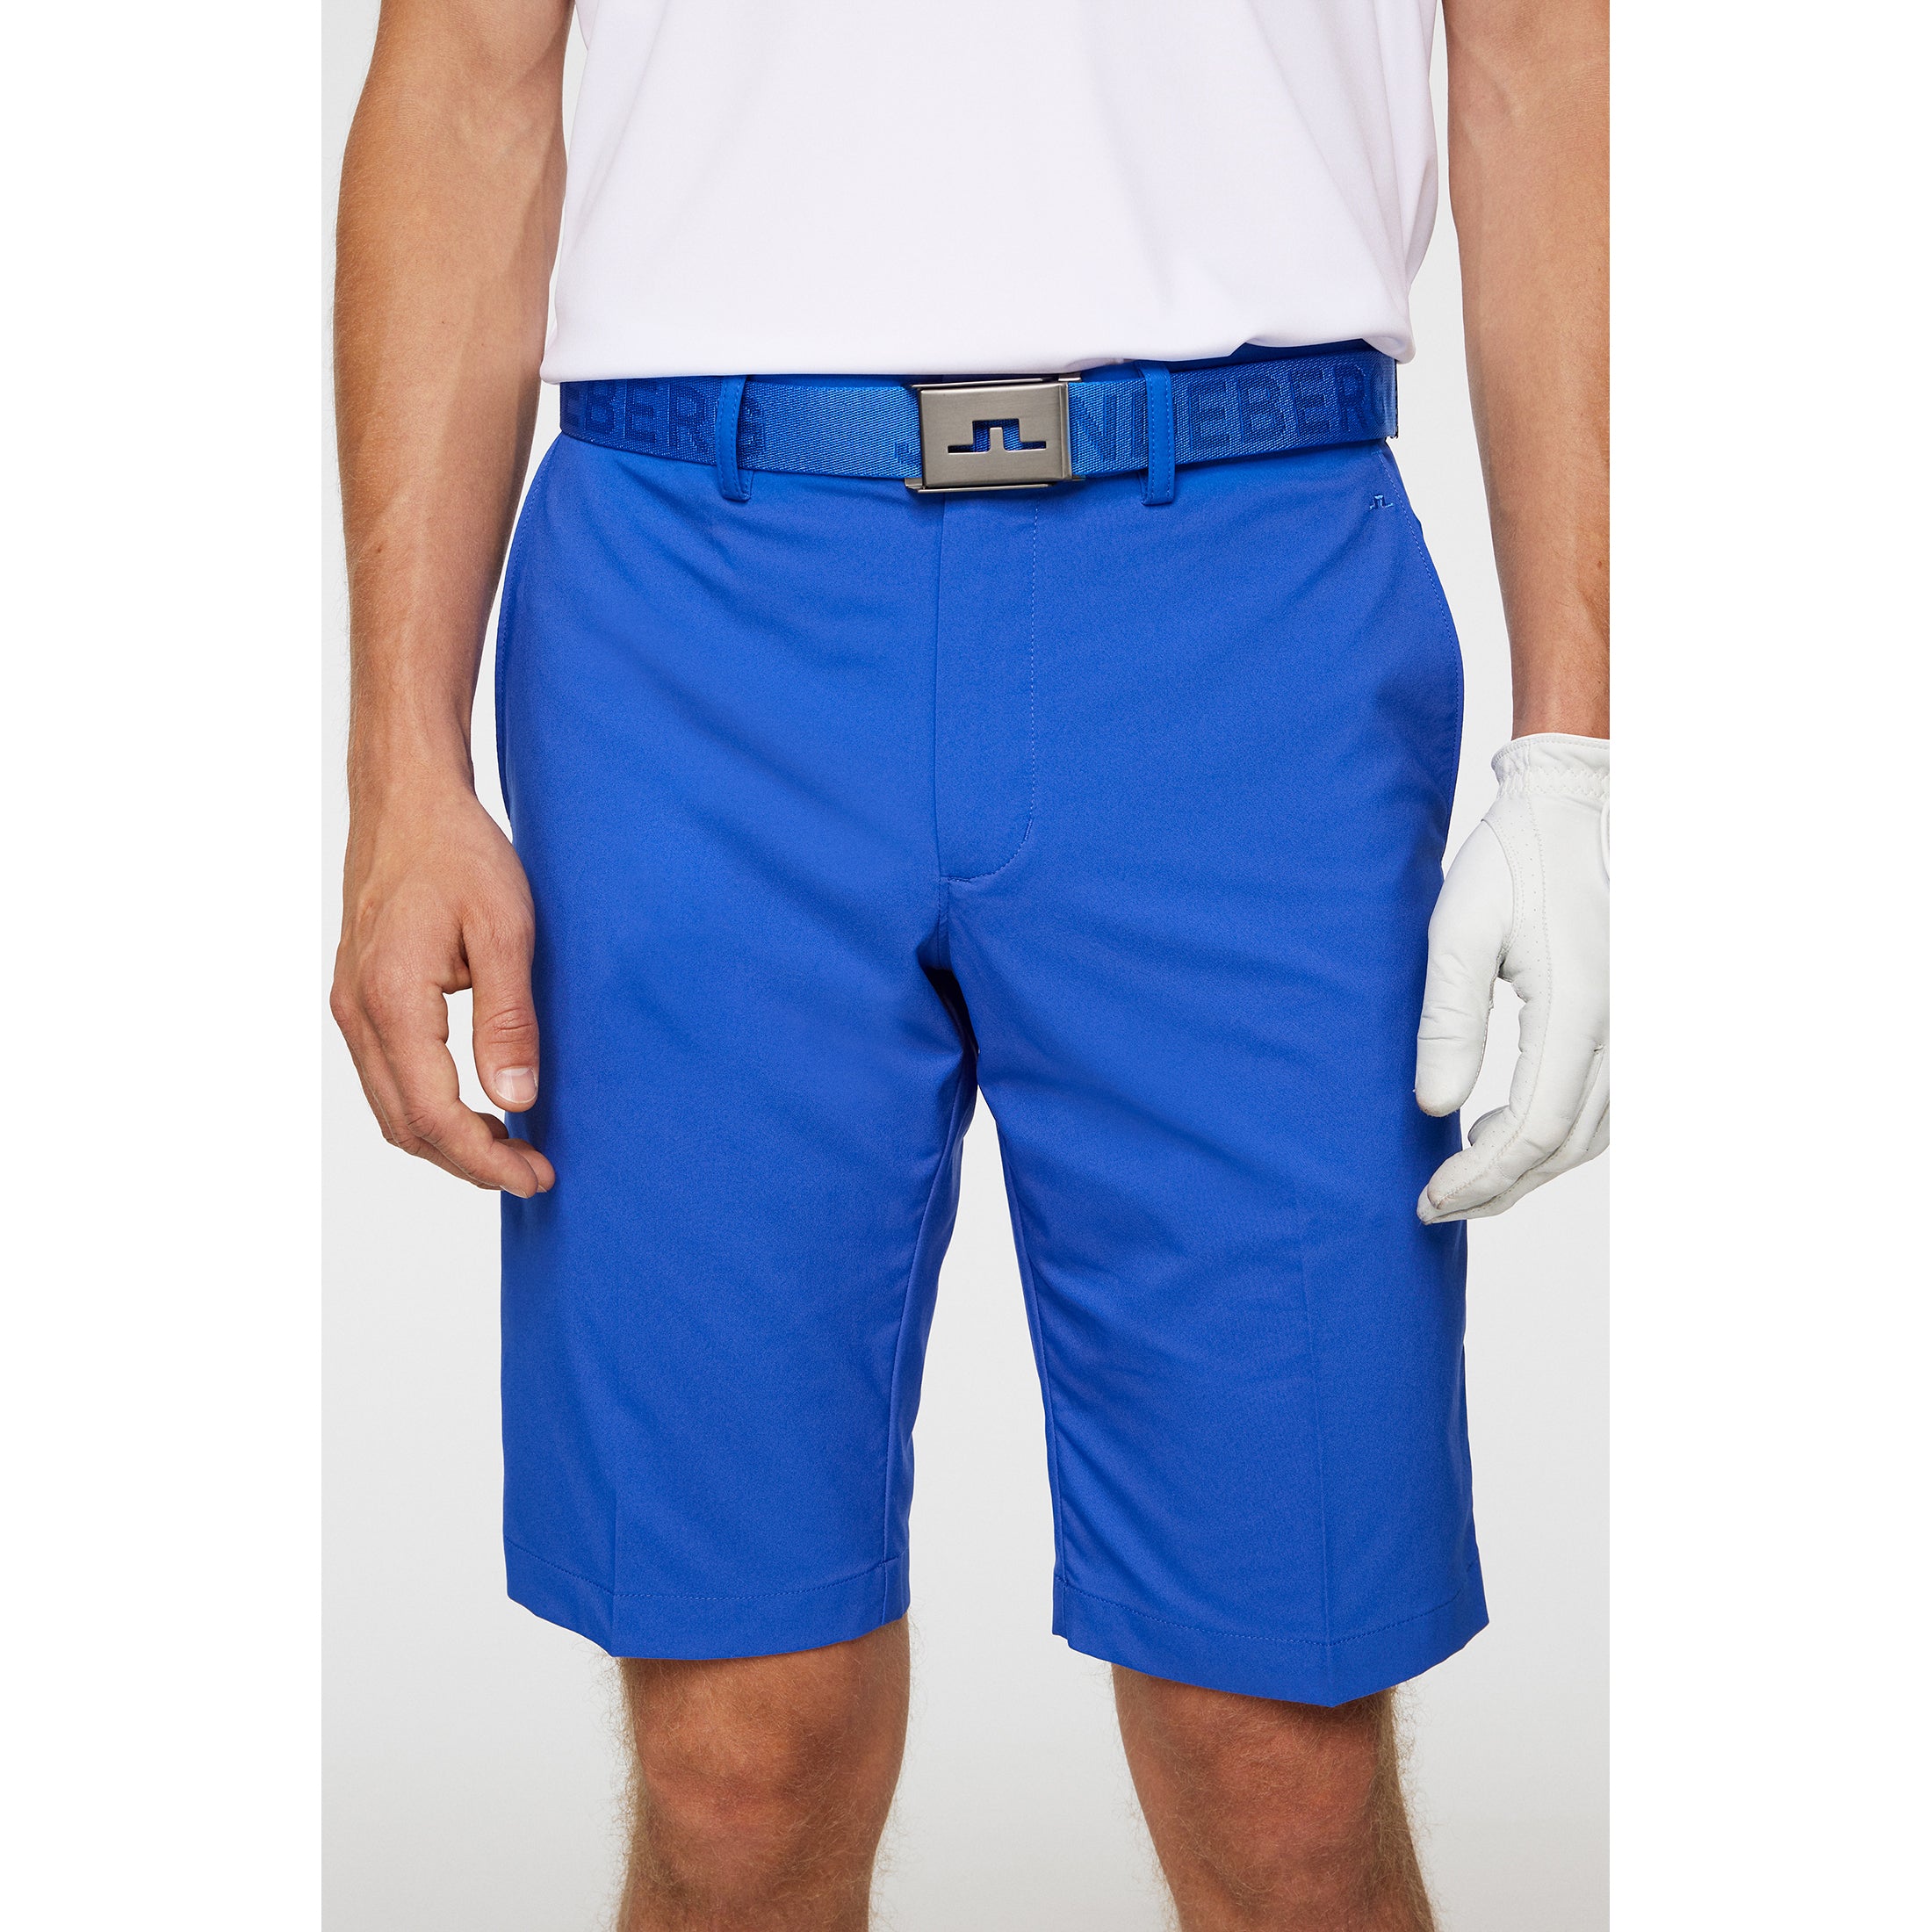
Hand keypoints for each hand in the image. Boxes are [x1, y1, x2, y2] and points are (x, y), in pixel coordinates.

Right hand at [331, 777, 554, 1196]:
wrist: (405, 800)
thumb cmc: (458, 853)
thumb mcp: (505, 930)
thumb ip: (507, 1020)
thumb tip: (517, 1100)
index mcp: (391, 1000)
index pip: (433, 1114)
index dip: (486, 1159)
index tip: (537, 1175)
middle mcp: (358, 1012)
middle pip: (405, 1126)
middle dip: (469, 1163)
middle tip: (533, 1172)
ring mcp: (351, 1007)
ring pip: (391, 1109)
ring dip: (447, 1141)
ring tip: (511, 1149)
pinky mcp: (358, 999)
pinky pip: (386, 1078)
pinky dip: (428, 1110)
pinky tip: (476, 1108)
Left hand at [1414, 734, 1608, 1222]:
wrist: (1574, 808)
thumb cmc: (1511, 860)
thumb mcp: (1458, 929)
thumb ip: (1449, 1019)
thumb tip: (1434, 1106)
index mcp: (1579, 1007)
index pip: (1536, 1128)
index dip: (1484, 1176)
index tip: (1431, 1197)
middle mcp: (1621, 1026)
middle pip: (1567, 1143)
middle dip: (1501, 1186)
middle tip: (1438, 1204)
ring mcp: (1634, 1024)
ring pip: (1593, 1131)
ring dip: (1531, 1168)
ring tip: (1465, 1177)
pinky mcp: (1629, 1018)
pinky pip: (1606, 1102)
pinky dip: (1560, 1135)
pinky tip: (1507, 1130)